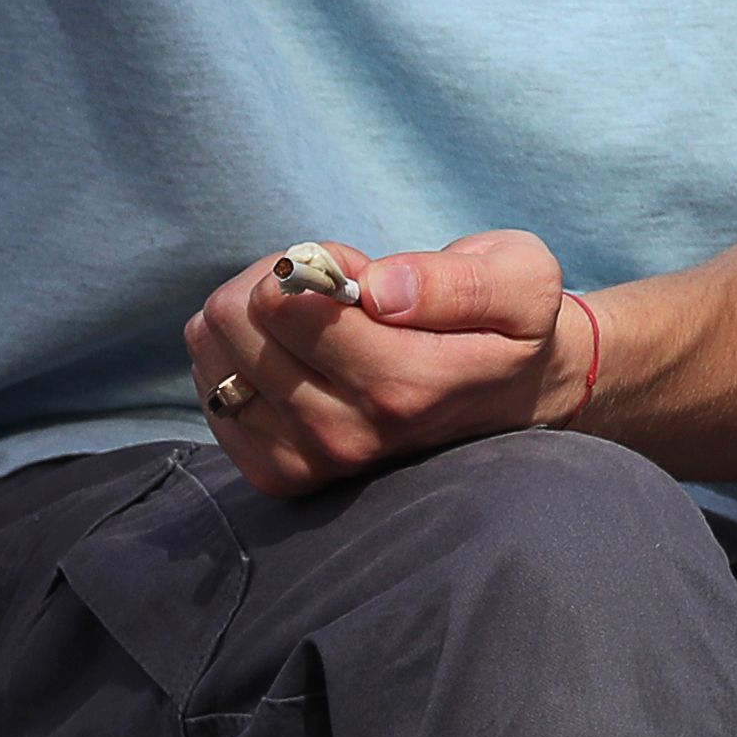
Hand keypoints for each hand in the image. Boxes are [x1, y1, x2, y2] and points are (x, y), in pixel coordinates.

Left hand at [183, 228, 584, 496]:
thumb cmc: (512, 323)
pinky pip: (215, 393)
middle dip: (276, 280)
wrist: (514, 396)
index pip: (288, 306)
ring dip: (251, 316)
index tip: (362, 271)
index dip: (315, 263)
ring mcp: (313, 461)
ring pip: (217, 354)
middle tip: (333, 290)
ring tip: (311, 320)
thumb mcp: (521, 279)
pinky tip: (287, 353)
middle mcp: (352, 436)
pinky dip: (236, 359)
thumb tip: (378, 289)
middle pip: (241, 322)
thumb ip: (456, 282)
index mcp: (408, 386)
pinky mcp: (284, 474)